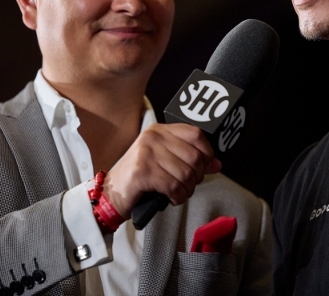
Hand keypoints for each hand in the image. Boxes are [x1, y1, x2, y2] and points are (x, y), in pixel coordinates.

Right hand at [101, 123, 221, 218]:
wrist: (111, 193)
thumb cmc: (141, 178)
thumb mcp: (166, 162)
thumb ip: (191, 159)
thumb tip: (217, 164)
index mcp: (160, 130)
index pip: (196, 134)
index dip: (207, 152)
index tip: (206, 166)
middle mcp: (153, 137)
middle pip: (194, 156)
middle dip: (197, 176)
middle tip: (188, 184)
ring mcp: (147, 153)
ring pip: (186, 174)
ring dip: (187, 189)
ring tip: (179, 192)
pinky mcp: (142, 172)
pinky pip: (174, 187)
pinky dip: (178, 197)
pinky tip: (172, 198)